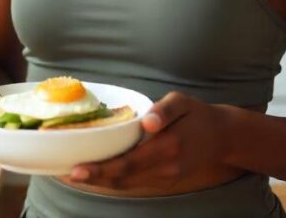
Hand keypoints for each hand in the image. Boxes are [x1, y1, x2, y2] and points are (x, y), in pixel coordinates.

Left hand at [66, 92, 229, 190]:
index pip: (128, 161)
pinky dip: (113, 181)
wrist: (222, 136)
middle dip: (92, 178)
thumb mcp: (182, 101)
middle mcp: (166, 167)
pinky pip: (134, 183)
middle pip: (123, 178)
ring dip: (99, 182)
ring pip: (127, 184)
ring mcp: (166, 177)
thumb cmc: (196, 114)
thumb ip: (165, 110)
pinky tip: (96, 174)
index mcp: (168, 146)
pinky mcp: (165, 180)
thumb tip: (147, 122)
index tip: (76, 168)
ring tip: (73, 175)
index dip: (100, 168)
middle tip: (64, 174)